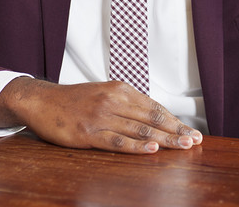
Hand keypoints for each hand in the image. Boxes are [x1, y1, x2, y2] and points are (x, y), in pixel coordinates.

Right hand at [0, 77, 202, 153]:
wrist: (43, 101)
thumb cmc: (75, 100)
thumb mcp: (104, 94)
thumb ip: (127, 104)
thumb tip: (153, 117)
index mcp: (120, 89)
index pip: (154, 107)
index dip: (174, 120)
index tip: (190, 130)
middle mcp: (114, 100)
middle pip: (152, 117)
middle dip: (176, 130)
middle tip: (195, 140)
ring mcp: (102, 117)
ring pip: (140, 129)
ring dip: (164, 139)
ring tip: (183, 146)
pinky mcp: (89, 133)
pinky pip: (118, 141)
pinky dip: (137, 145)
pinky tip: (152, 149)